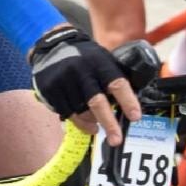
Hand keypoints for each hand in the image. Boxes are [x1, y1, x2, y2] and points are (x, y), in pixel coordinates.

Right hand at [29, 26, 141, 145]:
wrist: (52, 45)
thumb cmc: (84, 56)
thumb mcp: (102, 57)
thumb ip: (115, 75)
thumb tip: (134, 100)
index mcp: (98, 62)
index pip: (117, 83)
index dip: (127, 101)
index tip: (135, 117)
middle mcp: (80, 70)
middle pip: (96, 102)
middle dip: (109, 123)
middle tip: (117, 140)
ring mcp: (62, 80)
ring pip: (81, 111)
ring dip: (93, 122)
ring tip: (98, 127)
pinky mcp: (50, 89)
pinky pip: (67, 113)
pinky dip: (79, 122)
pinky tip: (86, 123)